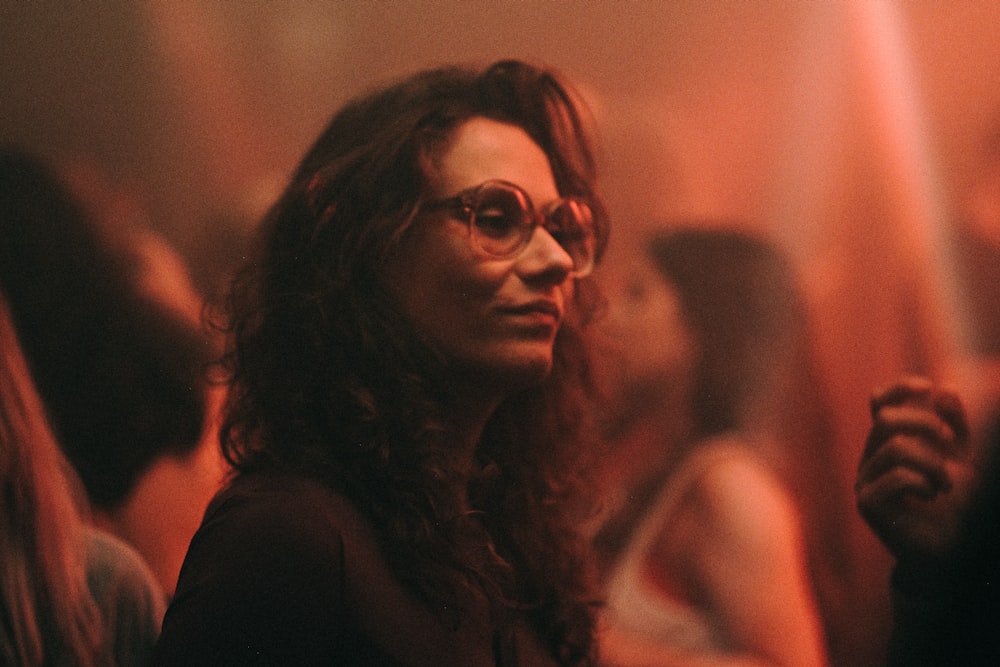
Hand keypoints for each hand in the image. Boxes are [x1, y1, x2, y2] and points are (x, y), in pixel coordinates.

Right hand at [855, 375, 976, 561]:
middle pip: (886, 420)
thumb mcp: (963, 458)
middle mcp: (870, 458)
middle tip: (950, 441)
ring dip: (933, 462)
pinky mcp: (868, 504)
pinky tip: (931, 496)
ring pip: (897, 448)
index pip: (879, 403)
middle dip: (924, 423)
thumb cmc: (956, 504)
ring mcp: (864, 481)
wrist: (950, 550)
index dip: (899, 389)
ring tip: (947, 484)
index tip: (927, 386)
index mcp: (887, 443)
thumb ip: (956, 426)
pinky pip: (897, 477)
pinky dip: (924, 482)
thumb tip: (945, 390)